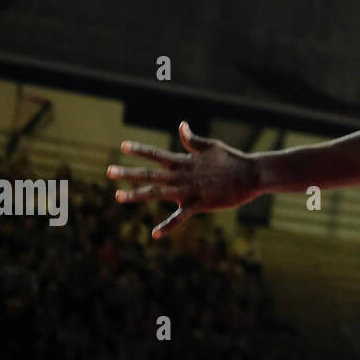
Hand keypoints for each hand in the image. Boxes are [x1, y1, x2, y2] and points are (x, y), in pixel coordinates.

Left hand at [107, 122, 261, 237]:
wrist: (250, 175)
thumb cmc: (233, 160)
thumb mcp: (211, 146)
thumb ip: (193, 140)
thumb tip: (181, 125)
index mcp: (185, 161)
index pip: (157, 154)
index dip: (140, 150)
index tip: (123, 146)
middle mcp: (182, 176)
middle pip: (150, 174)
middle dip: (128, 173)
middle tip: (109, 171)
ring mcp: (188, 191)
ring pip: (157, 193)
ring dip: (136, 195)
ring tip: (117, 196)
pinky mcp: (198, 205)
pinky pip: (179, 217)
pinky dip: (167, 226)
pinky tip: (154, 234)